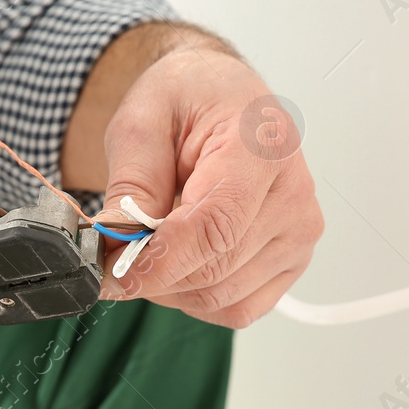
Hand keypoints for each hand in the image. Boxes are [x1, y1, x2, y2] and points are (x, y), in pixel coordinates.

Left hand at [83, 32, 322, 327]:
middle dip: (152, 274)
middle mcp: (293, 195)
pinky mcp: (291, 262)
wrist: (221, 99)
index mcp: (262, 147)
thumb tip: (113, 246)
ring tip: (150, 244)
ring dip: (170, 287)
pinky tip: (180, 261)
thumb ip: (131, 186)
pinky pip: (237, 308)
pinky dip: (196, 297)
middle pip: (214, 269)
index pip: (214, 227)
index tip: (109, 272)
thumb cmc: (188, 100)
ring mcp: (298, 234)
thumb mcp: (142, 122)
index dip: (158, 261)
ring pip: (220, 296)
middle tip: (110, 256)